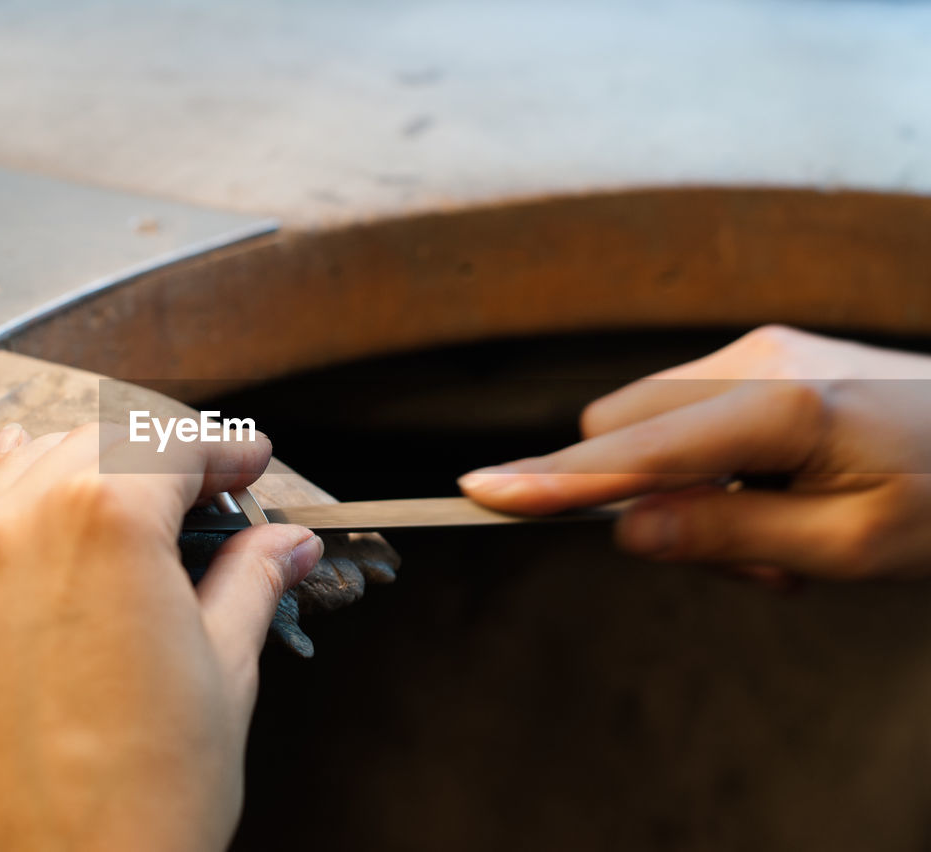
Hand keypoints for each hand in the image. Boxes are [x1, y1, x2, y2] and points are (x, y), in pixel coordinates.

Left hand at [0, 423, 322, 851]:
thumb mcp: (225, 676)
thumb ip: (251, 585)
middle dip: (158, 457)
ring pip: (18, 478)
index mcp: (105, 522)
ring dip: (80, 469)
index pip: (172, 447)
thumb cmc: (145, 803)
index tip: (250, 462)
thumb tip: (283, 548)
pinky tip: (36, 527)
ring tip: (124, 486)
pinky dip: (11, 518)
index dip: (224, 448)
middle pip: (95, 445)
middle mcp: (17, 531)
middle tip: (208, 491)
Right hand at [459, 325, 930, 580]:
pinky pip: (689, 416)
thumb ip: (727, 534)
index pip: (633, 451)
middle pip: (622, 430)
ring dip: (681, 491)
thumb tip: (623, 531)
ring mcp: (756, 351)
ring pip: (651, 427)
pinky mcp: (765, 357)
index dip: (553, 481)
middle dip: (640, 501)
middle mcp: (751, 361)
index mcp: (777, 406)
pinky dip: (708, 468)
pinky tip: (777, 498)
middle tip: (739, 561)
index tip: (478, 494)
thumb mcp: (849, 545)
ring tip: (777, 539)